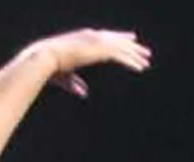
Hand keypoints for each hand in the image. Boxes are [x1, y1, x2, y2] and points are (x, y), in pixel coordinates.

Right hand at [32, 29, 152, 98]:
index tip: (131, 41)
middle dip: (132, 46)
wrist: (45, 58)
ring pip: (121, 47)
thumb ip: (76, 84)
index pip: (106, 37)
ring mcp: (95, 41)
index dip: (119, 39)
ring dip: (135, 54)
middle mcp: (91, 36)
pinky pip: (120, 56)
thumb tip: (84, 93)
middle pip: (117, 40)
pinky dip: (131, 62)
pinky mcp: (98, 49)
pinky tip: (141, 68)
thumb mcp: (66, 77)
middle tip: (146, 51)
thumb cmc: (51, 68)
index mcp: (83, 38)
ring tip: (147, 61)